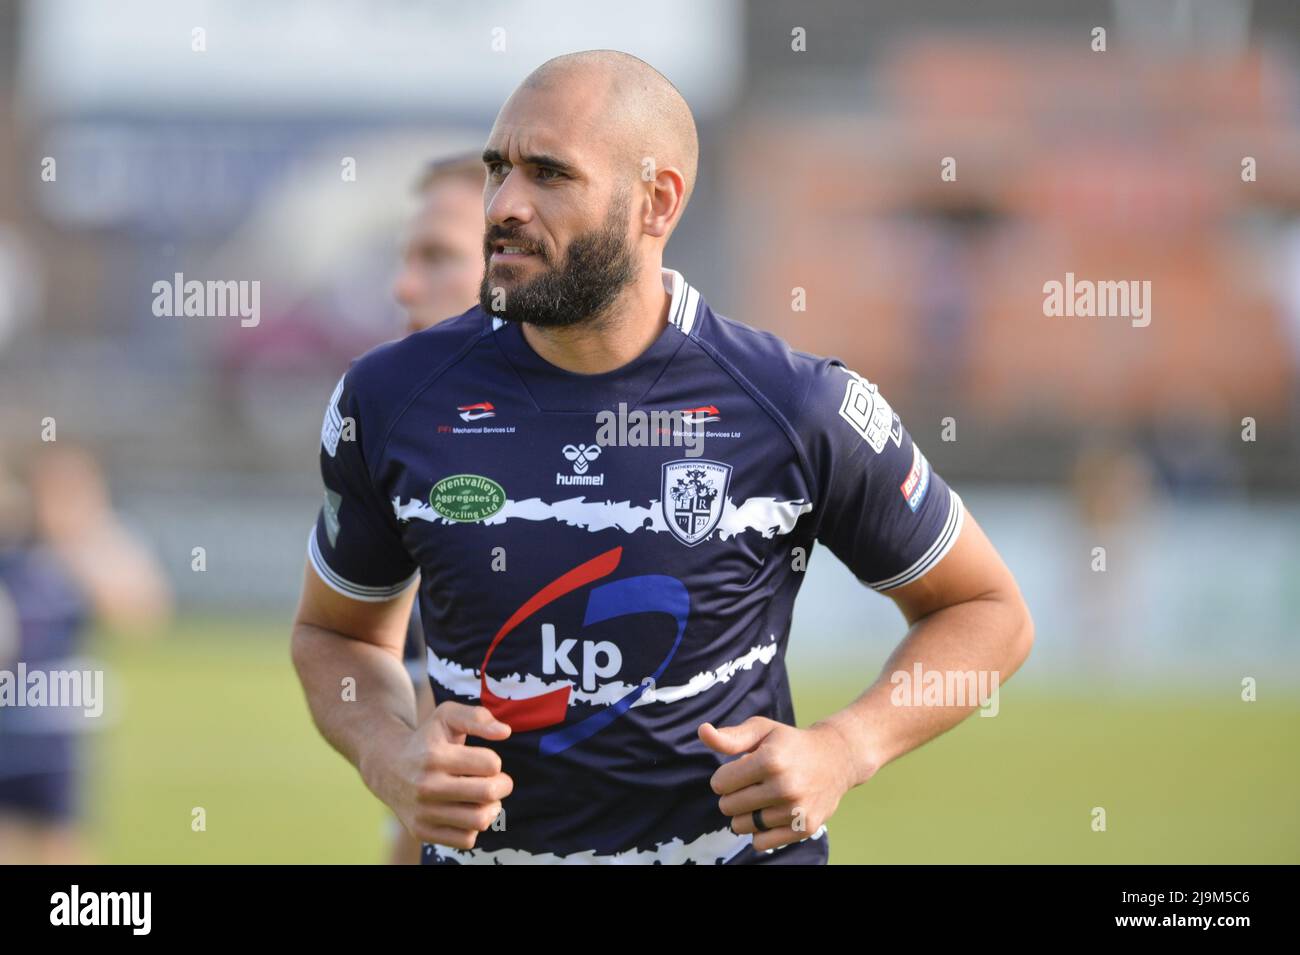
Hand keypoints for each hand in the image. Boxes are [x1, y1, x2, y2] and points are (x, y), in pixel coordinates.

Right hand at [365, 701, 513, 850]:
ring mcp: (423, 812)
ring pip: (480, 820)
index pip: (490, 764)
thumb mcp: (446, 715)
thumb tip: (505, 732)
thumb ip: (477, 717)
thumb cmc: (426, 738)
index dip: (495, 762)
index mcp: (435, 756)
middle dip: (502, 785)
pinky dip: (474, 827)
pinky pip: (466, 839)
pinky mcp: (422, 831)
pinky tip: (468, 812)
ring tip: (484, 798)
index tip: (486, 761)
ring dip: (492, 808)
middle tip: (497, 781)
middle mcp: (426, 786)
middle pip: (488, 793)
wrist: (387, 767)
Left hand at [699, 716, 854, 852]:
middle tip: (752, 784)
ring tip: (762, 798)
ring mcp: (795, 809)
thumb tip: (702, 731)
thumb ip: (730, 737)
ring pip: (741, 826)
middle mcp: (784, 786)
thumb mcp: (762, 730)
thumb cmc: (790, 743)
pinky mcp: (804, 828)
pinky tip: (772, 813)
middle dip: (733, 795)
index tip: (740, 769)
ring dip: (745, 814)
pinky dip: (760, 831)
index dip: (725, 776)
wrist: (836, 759)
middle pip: (727, 806)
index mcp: (770, 760)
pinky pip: (761, 843)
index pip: (720, 783)